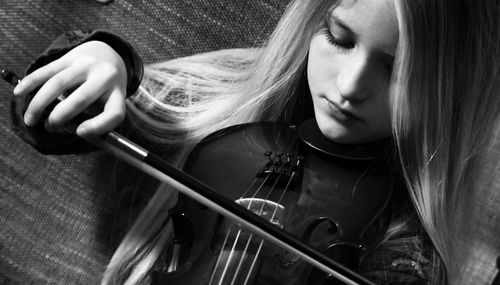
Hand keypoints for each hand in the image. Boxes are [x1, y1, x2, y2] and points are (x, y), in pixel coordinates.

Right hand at [13, 40, 127, 137]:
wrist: (107, 55)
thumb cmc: (104, 90)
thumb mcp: (108, 103)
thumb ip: (94, 118)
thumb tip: (68, 129)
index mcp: (118, 94)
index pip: (115, 113)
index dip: (99, 126)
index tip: (80, 133)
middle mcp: (105, 77)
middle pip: (81, 98)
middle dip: (61, 116)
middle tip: (50, 128)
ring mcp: (86, 65)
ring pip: (58, 84)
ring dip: (40, 104)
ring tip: (31, 120)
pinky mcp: (69, 57)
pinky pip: (47, 70)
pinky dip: (31, 82)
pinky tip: (19, 93)